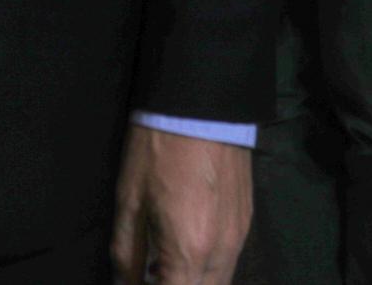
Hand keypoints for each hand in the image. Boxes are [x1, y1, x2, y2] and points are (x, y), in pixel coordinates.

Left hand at [111, 125, 252, 283]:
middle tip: (148, 273)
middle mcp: (222, 253)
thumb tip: (124, 284)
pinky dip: (206, 268)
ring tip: (162, 266)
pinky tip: (184, 248)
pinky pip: (229, 262)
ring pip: (219, 282)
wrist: (202, 104)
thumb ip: (126, 254)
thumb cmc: (158, 150)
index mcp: (189, 252)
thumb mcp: (129, 201)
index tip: (139, 281)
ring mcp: (239, 237)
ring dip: (192, 281)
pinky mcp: (247, 220)